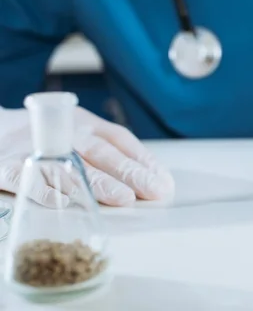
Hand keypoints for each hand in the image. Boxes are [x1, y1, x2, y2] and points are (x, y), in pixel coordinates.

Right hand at [0, 106, 173, 207]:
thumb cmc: (49, 135)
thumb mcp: (81, 132)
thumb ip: (112, 151)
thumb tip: (152, 177)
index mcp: (85, 123)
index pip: (120, 139)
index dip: (143, 159)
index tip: (163, 181)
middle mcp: (64, 133)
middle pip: (101, 152)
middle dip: (130, 172)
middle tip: (153, 191)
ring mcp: (37, 148)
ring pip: (71, 166)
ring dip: (98, 184)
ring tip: (124, 198)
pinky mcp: (8, 166)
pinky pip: (28, 178)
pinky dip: (47, 190)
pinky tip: (67, 203)